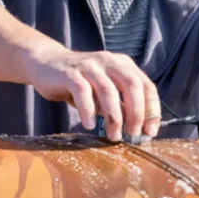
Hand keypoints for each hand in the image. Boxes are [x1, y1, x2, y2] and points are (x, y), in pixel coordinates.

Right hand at [21, 45, 160, 141]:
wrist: (46, 64)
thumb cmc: (80, 82)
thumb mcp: (104, 91)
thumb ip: (121, 104)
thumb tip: (139, 128)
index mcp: (122, 64)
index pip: (145, 85)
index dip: (152, 109)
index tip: (150, 131)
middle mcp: (108, 61)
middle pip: (131, 85)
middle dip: (136, 113)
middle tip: (133, 134)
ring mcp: (89, 66)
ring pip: (108, 90)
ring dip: (114, 117)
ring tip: (113, 136)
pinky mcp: (69, 73)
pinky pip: (82, 91)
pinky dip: (88, 110)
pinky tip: (89, 125)